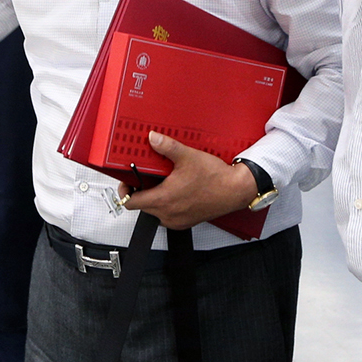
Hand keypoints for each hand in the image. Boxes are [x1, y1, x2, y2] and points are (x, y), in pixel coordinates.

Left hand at [120, 133, 261, 230]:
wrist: (236, 190)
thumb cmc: (216, 178)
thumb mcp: (188, 156)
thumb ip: (167, 146)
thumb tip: (153, 138)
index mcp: (164, 199)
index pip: (131, 202)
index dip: (125, 191)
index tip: (127, 182)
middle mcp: (168, 214)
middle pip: (141, 207)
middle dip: (140, 192)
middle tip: (144, 178)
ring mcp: (177, 220)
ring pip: (154, 213)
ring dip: (153, 200)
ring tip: (161, 184)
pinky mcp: (186, 222)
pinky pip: (168, 216)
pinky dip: (166, 206)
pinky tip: (174, 192)